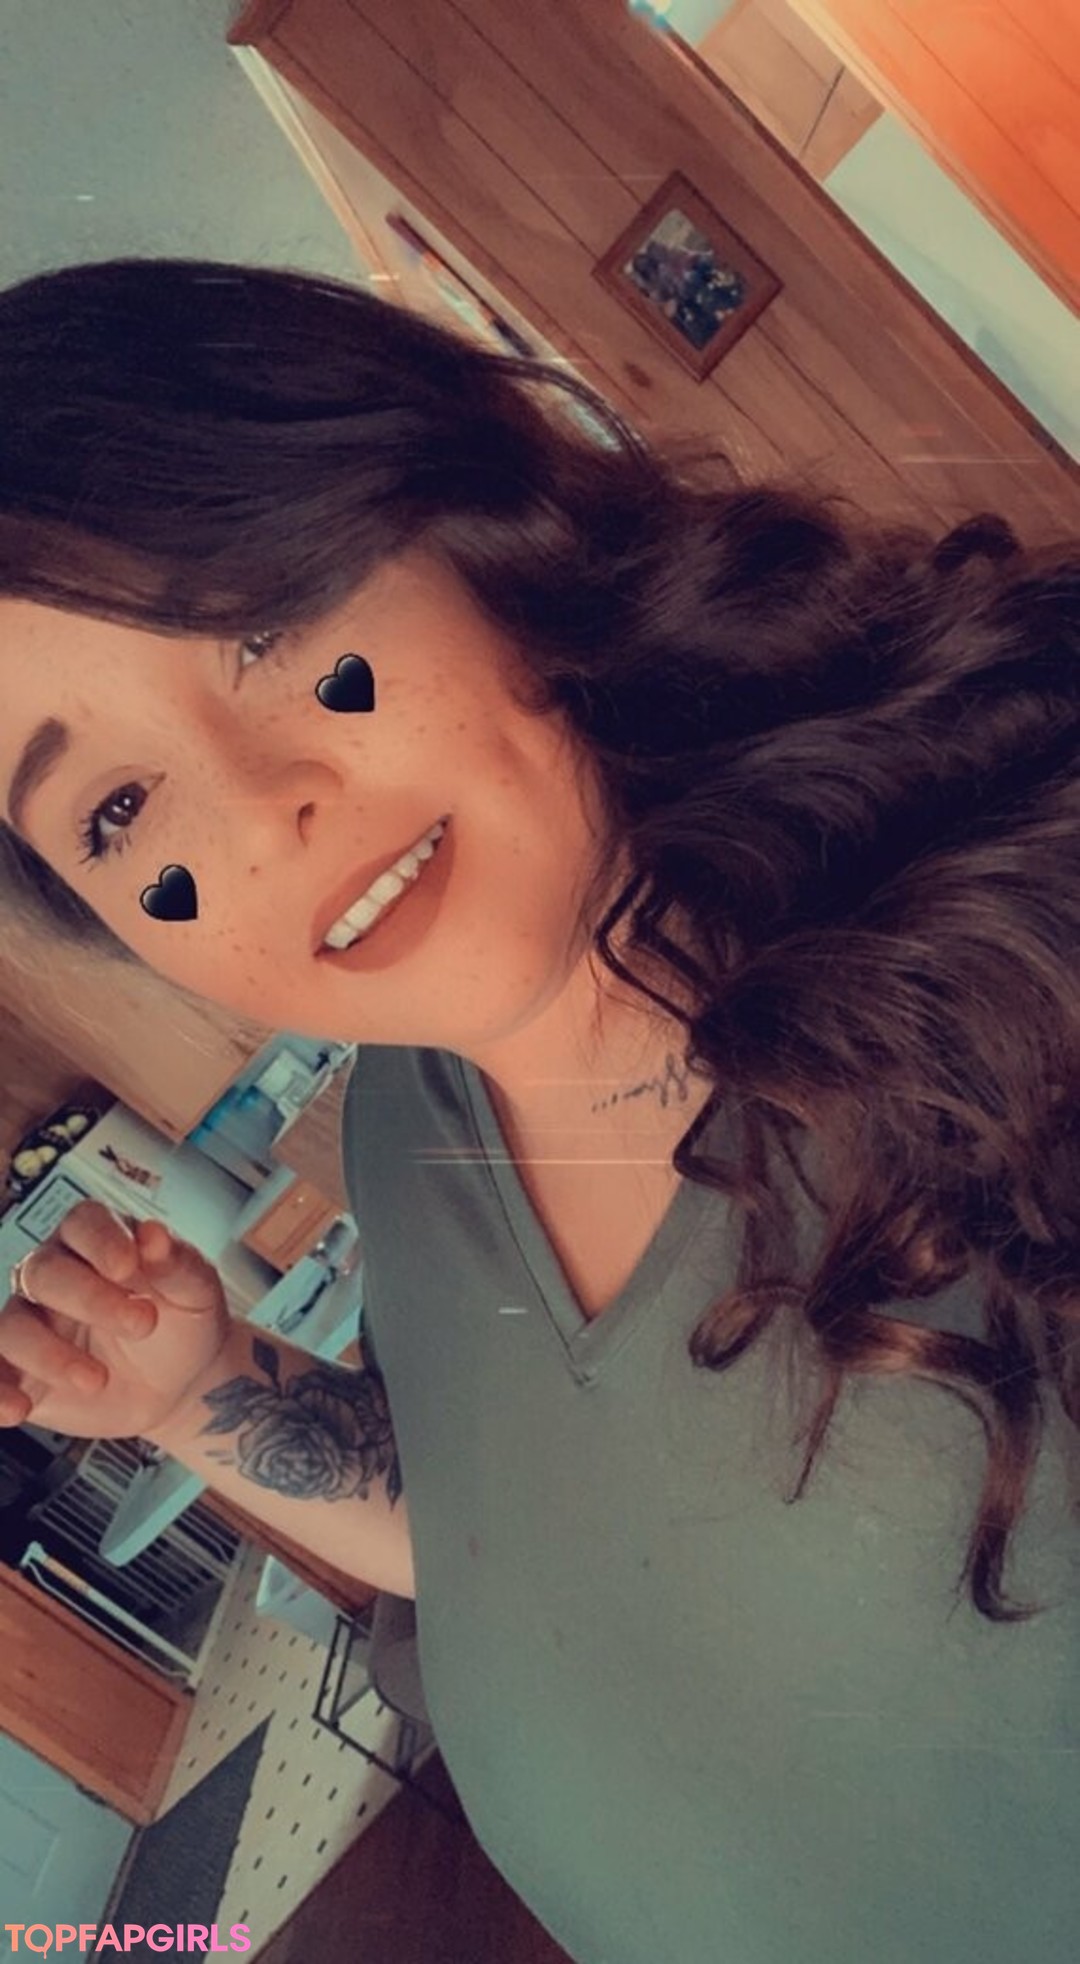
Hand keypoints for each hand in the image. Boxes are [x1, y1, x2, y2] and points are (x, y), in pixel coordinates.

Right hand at [0, 1198, 231, 1439]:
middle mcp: (54, 1275)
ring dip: (48, 1354)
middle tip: (142, 1325)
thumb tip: (155, 1235)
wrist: (180, 1383)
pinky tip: (18, 1410)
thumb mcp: (196, 1291)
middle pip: (44, 1273)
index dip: (100, 1240)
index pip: (83, 1223)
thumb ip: (177, 1262)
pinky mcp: (19, 1371)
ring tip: (97, 1381)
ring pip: (12, 1327)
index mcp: (97, 1241)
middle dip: (88, 1298)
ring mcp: (32, 1323)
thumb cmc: (184, 1323)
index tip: (128, 1266)